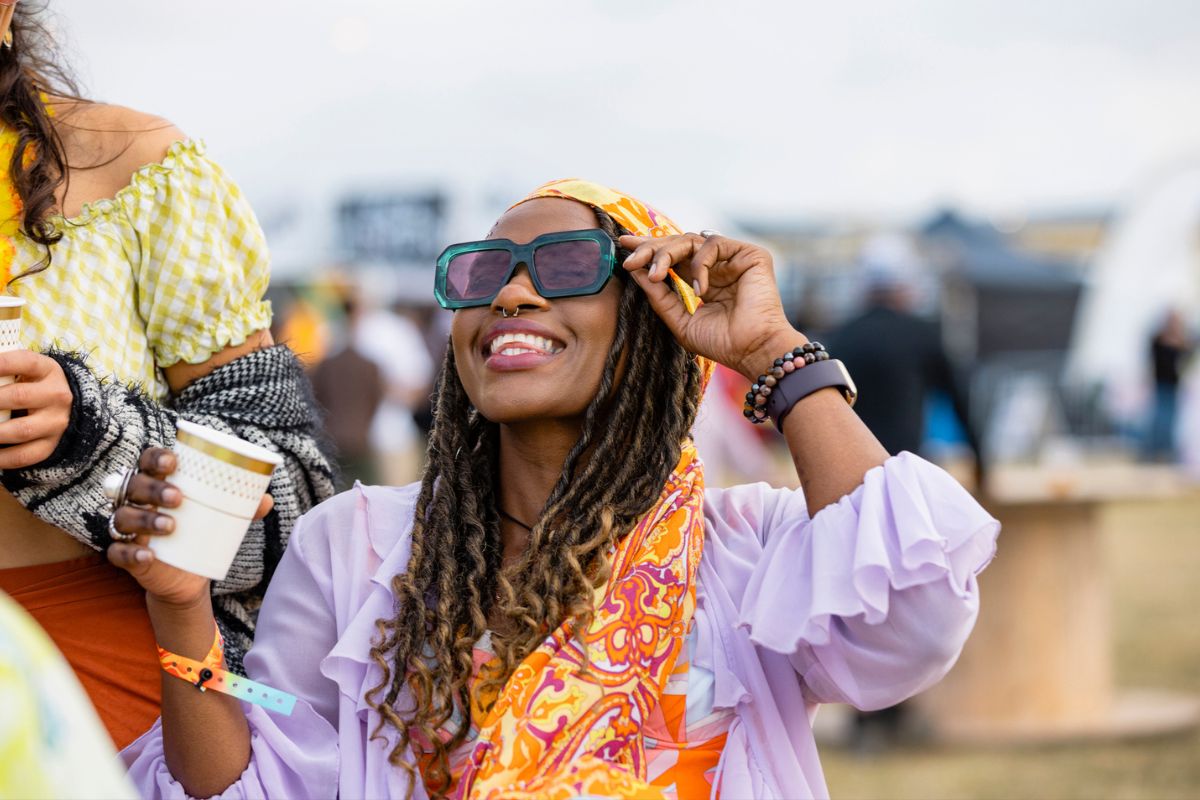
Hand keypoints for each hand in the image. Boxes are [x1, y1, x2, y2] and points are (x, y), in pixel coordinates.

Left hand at [0, 350, 73, 468]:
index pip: (24, 362)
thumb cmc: (33, 385)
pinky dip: (1, 458)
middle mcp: (56, 396)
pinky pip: (24, 455)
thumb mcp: (26, 371)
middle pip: (19, 396)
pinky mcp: (50, 445)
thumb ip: (2, 371)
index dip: (0, 364)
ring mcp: (56, 422)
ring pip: (21, 430)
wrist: (67, 408)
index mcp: (48, 370)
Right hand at [107, 446, 274, 607]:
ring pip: (123, 516)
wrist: (189, 572)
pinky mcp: (126, 555)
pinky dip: (129, 553)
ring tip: (171, 525)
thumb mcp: (223, 517)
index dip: (155, 457)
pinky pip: (117, 552)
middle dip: (153, 488)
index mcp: (158, 482)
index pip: (147, 461)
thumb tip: (267, 500)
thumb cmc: (202, 530)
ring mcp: (129, 528)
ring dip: (144, 518)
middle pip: (134, 485)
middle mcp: (137, 501)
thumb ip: (244, 507)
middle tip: (178, 497)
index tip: (173, 462)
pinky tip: (147, 555)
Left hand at [620, 233, 802, 379]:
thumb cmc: (721, 343)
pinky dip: (700, 263)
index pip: (672, 258)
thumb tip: (633, 269)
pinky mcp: (750, 255)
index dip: (648, 249)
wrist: (753, 352)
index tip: (622, 246)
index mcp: (701, 281)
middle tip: (630, 257)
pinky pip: (713, 244)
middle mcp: (716, 267)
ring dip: (666, 254)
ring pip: (691, 239)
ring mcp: (733, 259)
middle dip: (650, 248)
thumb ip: (658, 295)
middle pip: (677, 244)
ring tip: (655, 274)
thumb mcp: (679, 320)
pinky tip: (699, 289)